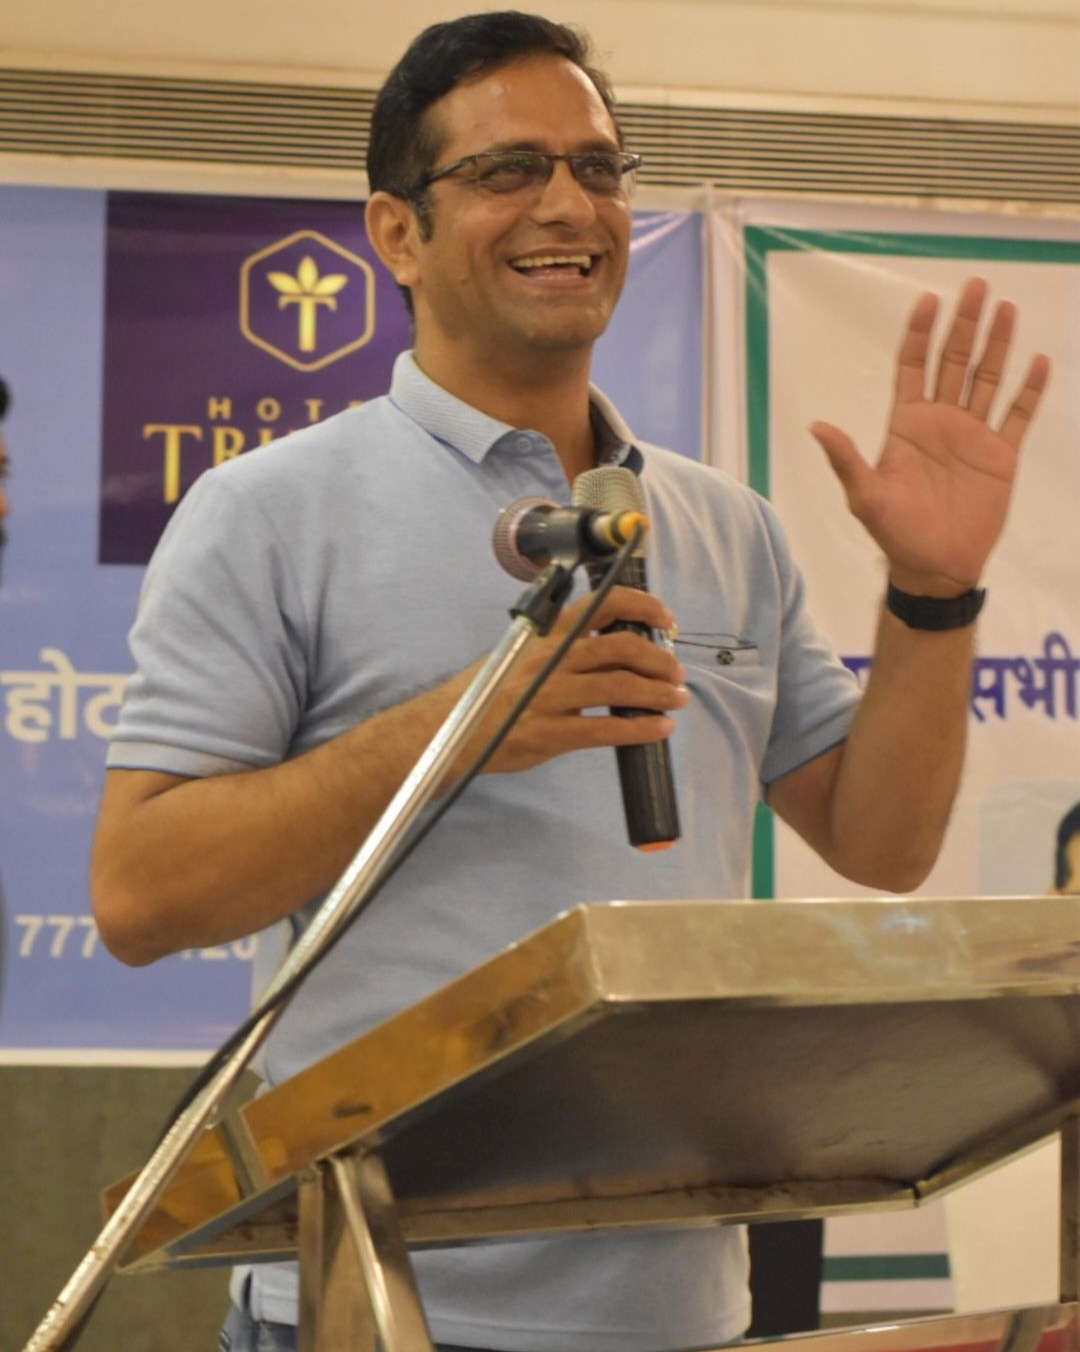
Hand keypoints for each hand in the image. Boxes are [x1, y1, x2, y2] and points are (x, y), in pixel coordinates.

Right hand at [462, 585, 689, 774]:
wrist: (447, 730)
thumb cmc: (487, 692)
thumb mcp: (519, 651)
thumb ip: (558, 643)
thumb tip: (606, 639)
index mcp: (545, 633)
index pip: (601, 603)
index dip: (641, 606)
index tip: (665, 618)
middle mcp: (550, 658)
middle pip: (620, 647)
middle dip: (658, 658)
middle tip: (676, 671)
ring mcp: (550, 696)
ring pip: (619, 686)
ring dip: (657, 692)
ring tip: (677, 698)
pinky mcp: (550, 732)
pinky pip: (606, 728)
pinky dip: (639, 728)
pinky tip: (658, 729)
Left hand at [810, 276, 1050, 595]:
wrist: (934, 568)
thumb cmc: (894, 534)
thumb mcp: (865, 496)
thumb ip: (846, 460)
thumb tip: (817, 426)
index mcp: (906, 424)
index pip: (913, 367)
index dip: (920, 334)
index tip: (929, 300)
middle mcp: (940, 422)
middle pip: (954, 361)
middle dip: (964, 324)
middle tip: (975, 286)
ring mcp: (973, 436)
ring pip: (987, 379)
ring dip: (998, 345)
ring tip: (1008, 308)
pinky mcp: (1001, 456)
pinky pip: (1018, 415)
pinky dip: (1029, 390)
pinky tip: (1038, 361)